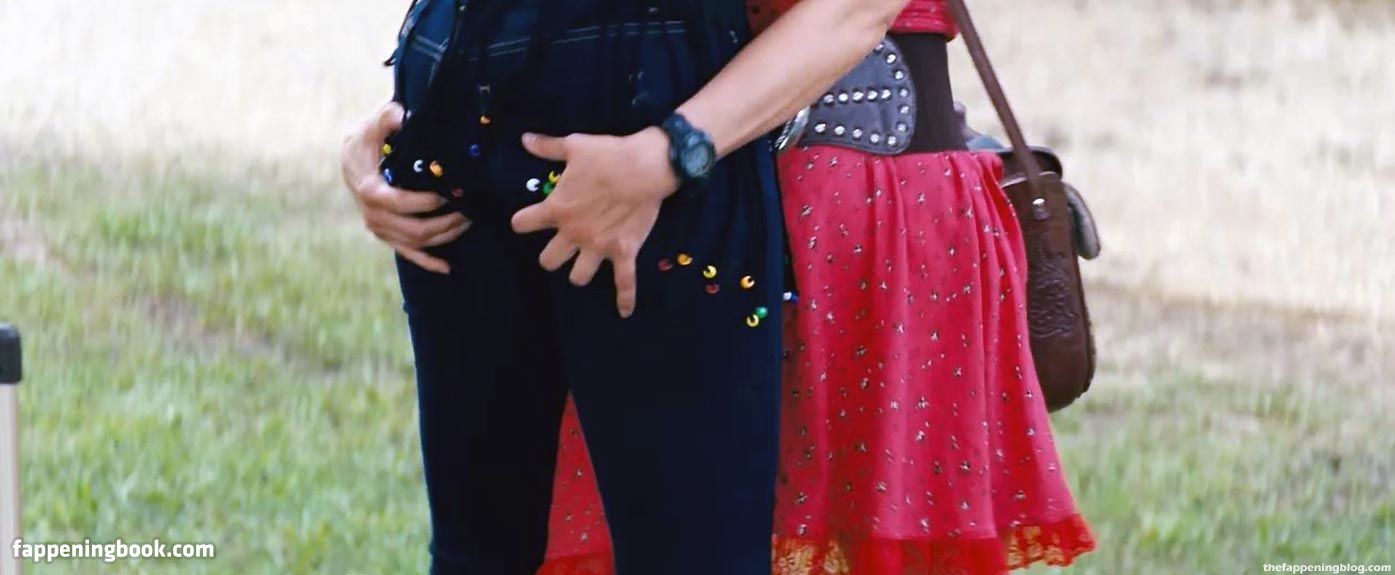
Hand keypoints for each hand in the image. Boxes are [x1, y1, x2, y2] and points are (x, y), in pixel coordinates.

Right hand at [340, 102, 471, 273]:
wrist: (352, 159)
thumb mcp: (374, 125)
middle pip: (415, 230)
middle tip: (470, 210)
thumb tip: (400, 115)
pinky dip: (428, 262)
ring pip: (416, 243)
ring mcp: (380, 229)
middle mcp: (373, 215)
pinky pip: (408, 254)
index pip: (401, 203)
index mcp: (370, 190)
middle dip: (446, 222)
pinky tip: (447, 267)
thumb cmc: (367, 140)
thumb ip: (386, 118)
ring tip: (469, 221)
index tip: (451, 193)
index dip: (428, 202)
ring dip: (445, 236)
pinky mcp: (387, 236)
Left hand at [511, 128, 679, 317]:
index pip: (523, 224)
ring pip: (578, 276)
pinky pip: (624, 283)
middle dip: (551, 255)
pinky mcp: (623, 252)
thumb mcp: (574, 146)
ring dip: (578, 271)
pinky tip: (624, 312)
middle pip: (548, 260)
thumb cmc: (609, 154)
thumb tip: (524, 139)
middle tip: (560, 245)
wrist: (646, 165)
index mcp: (557, 209)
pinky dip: (625, 298)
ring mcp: (598, 246)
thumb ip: (547, 147)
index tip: (526, 221)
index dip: (522, 222)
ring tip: (583, 264)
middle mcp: (574, 233)